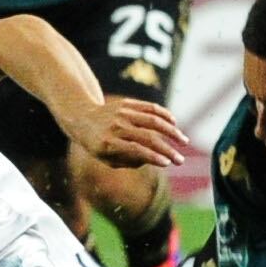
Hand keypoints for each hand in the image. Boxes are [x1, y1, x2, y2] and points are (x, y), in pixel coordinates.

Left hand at [68, 96, 190, 170]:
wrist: (81, 118)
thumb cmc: (98, 145)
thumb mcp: (108, 159)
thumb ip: (131, 161)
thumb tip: (157, 159)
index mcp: (108, 144)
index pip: (135, 150)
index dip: (153, 157)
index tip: (168, 163)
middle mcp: (115, 127)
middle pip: (147, 137)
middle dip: (167, 150)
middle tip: (180, 160)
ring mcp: (121, 113)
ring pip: (153, 120)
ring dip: (171, 131)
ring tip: (184, 141)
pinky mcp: (126, 103)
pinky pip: (149, 107)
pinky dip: (164, 114)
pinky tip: (174, 123)